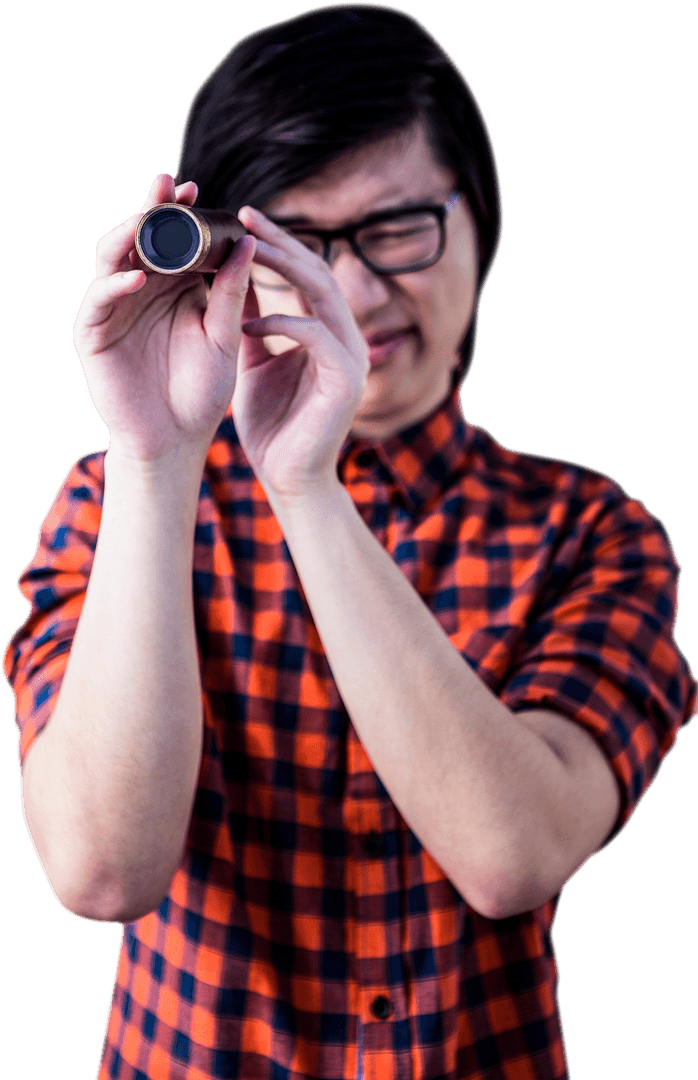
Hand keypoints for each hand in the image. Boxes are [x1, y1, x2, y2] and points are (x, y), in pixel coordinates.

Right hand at [73, 173, 255, 465]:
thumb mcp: (223, 337)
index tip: (199, 189)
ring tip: (148, 217)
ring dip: (128, 234)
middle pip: (141, 238)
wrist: (176, 440)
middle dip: (152, 210)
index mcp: (174, 287)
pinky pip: (99, 299)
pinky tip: (138, 276)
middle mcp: (141, 290)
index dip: (181, 212)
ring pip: (112, 258)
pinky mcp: (93, 333)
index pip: (174, 239)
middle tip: (170, 185)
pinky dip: (115, 284)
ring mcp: (114, 309)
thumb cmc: (201, 393)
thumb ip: (232, 292)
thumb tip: (248, 241)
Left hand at [233, 206, 369, 499]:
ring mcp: (352, 358)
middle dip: (281, 241)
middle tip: (244, 215)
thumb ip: (249, 322)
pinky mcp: (346, 381)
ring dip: (284, 266)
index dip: (279, 243)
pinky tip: (248, 320)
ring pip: (322, 292)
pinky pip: (315, 334)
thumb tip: (228, 280)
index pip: (308, 273)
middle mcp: (346, 339)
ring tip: (246, 248)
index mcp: (327, 332)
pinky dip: (281, 321)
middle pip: (319, 271)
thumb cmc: (272, 425)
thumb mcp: (253, 362)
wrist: (288, 479)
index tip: (242, 218)